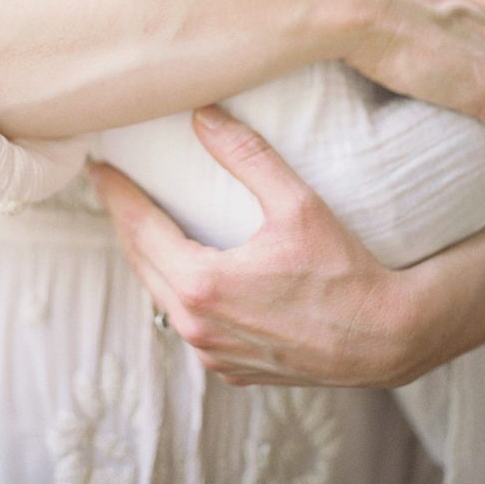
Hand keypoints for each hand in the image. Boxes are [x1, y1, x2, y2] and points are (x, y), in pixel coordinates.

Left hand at [91, 106, 484, 386]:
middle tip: (113, 189)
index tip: (97, 167)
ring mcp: (214, 353)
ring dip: (149, 259)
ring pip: (161, 297)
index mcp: (203, 284)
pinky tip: (186, 272)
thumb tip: (203, 114)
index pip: (139, 229)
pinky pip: (188, 325)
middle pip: (141, 264)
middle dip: (125, 224)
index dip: (116, 195)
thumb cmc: (346, 270)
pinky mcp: (232, 369)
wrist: (387, 338)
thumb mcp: (296, 204)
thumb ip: (245, 155)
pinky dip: (177, 293)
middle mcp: (198, 326)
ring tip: (144, 223)